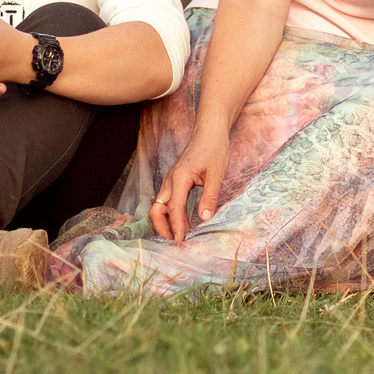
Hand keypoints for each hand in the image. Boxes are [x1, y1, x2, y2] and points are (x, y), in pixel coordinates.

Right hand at [152, 122, 231, 241]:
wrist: (210, 131)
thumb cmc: (214, 148)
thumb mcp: (216, 174)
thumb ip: (210, 197)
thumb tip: (205, 218)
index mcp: (179, 178)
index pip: (174, 208)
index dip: (177, 227)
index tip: (181, 242)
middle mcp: (170, 180)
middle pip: (157, 209)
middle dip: (162, 228)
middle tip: (175, 243)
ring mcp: (170, 181)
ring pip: (160, 206)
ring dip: (166, 222)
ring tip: (181, 236)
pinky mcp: (175, 181)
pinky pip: (167, 201)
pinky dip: (171, 214)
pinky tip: (184, 223)